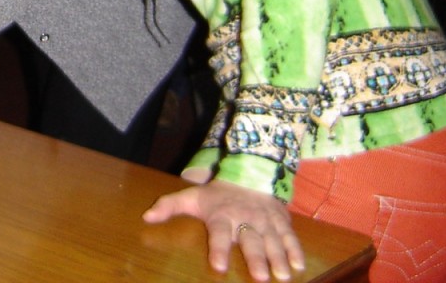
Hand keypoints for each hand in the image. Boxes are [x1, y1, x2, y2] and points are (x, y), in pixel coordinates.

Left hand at [143, 179, 304, 281]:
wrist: (248, 173)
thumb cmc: (217, 195)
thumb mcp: (191, 196)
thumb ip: (169, 206)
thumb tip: (146, 217)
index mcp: (221, 215)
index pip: (219, 233)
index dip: (218, 248)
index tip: (218, 265)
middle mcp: (244, 218)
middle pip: (250, 240)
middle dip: (256, 258)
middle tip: (261, 277)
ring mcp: (265, 220)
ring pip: (272, 240)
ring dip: (279, 258)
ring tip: (282, 276)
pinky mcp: (280, 220)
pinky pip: (290, 235)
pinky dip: (295, 249)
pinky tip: (299, 265)